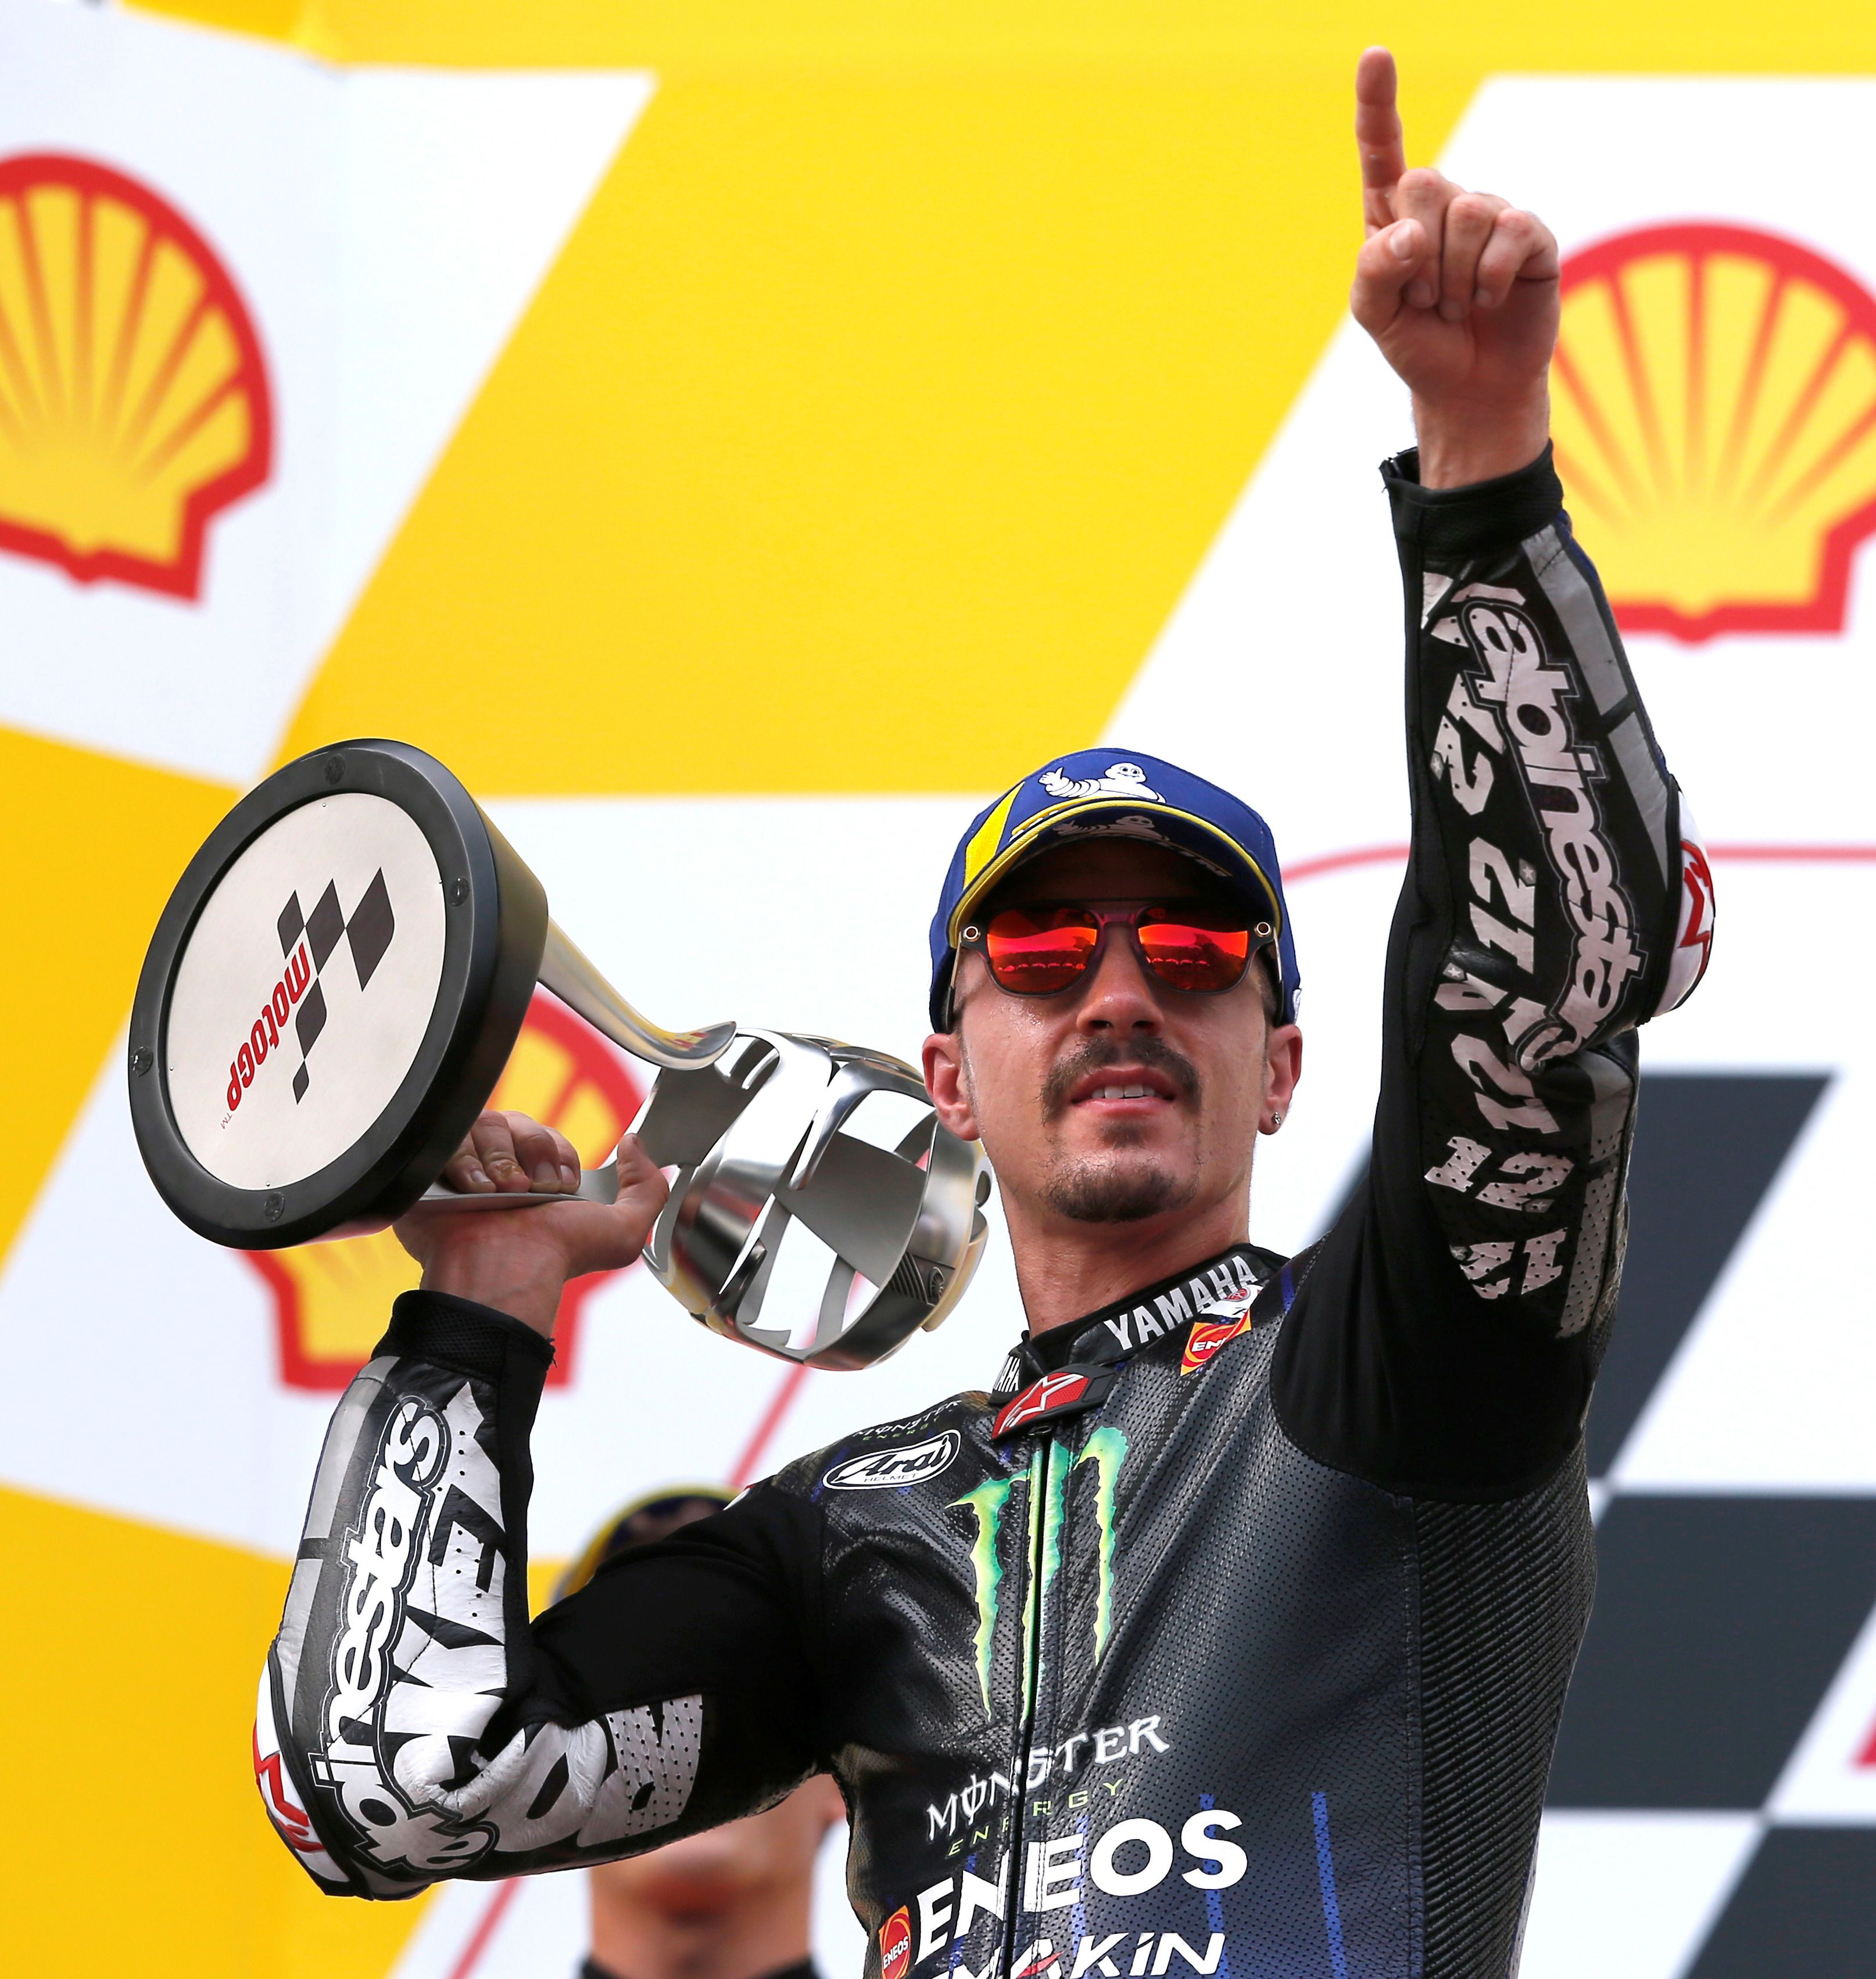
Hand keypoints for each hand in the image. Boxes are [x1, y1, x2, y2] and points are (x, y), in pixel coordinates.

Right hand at [393, 1111, 669, 1337]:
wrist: (504, 1273)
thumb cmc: (557, 1259)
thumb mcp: (623, 1231)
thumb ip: (647, 1187)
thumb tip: (636, 1142)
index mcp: (538, 1179)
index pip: (546, 1134)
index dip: (557, 1152)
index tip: (561, 1186)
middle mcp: (499, 1171)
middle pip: (515, 1120)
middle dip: (530, 1152)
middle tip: (530, 1191)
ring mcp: (461, 1171)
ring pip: (482, 1123)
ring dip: (499, 1159)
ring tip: (501, 1194)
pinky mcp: (428, 1175)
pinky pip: (444, 1137)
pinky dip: (462, 1160)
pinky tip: (472, 1191)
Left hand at [1350, 47, 1557, 486]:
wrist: (1469, 388)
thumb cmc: (1419, 346)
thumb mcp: (1375, 315)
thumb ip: (1374, 269)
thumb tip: (1411, 232)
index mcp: (1395, 216)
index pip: (1384, 149)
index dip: (1379, 104)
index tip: (1376, 55)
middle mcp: (1444, 205)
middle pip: (1424, 182)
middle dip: (1417, 254)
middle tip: (1425, 297)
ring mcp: (1489, 216)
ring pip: (1466, 212)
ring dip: (1452, 276)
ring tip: (1455, 305)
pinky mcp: (1529, 237)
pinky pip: (1508, 234)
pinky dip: (1488, 278)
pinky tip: (1488, 300)